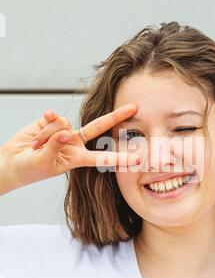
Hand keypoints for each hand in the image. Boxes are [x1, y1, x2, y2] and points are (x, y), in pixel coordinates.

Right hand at [0, 104, 140, 193]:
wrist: (11, 162)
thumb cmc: (29, 169)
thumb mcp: (44, 163)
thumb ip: (55, 147)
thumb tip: (66, 132)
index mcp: (77, 158)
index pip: (103, 158)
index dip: (120, 159)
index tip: (138, 159)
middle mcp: (75, 143)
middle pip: (98, 127)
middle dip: (116, 117)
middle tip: (134, 108)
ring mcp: (64, 131)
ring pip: (63, 124)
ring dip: (47, 135)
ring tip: (36, 147)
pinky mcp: (51, 121)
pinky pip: (52, 117)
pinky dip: (42, 126)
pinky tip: (35, 135)